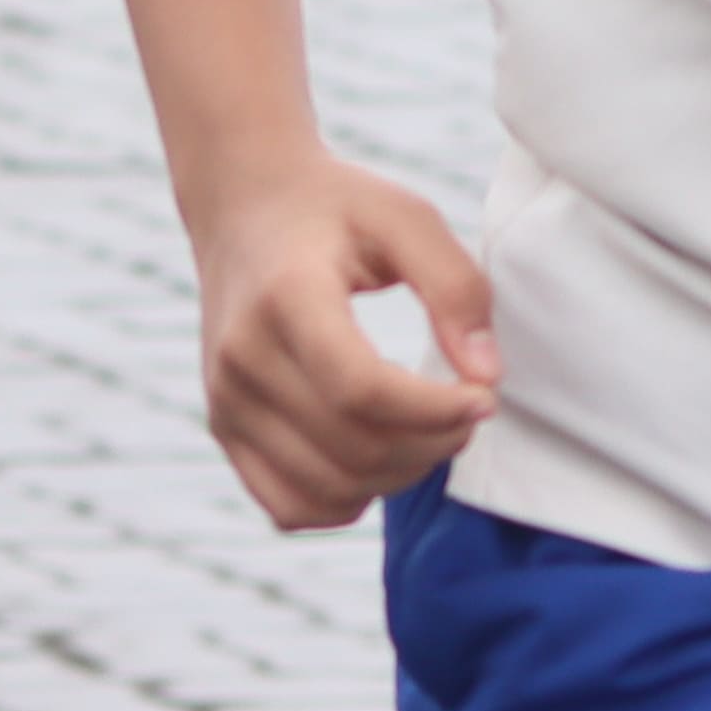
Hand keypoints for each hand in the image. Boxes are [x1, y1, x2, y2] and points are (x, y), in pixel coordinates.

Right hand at [185, 147, 498, 529]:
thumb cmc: (336, 207)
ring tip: (431, 431)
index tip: (485, 395)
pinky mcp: (223, 427)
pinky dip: (345, 501)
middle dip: (433, 443)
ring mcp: (225, 400)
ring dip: (399, 476)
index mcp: (285, 296)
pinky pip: (289, 506)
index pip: (361, 390)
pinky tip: (380, 458)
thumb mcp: (405, 216)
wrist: (244, 205)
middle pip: (352, 446)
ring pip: (327, 487)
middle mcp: (242, 357)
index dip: (436, 411)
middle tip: (468, 410)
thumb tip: (486, 376)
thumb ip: (456, 287)